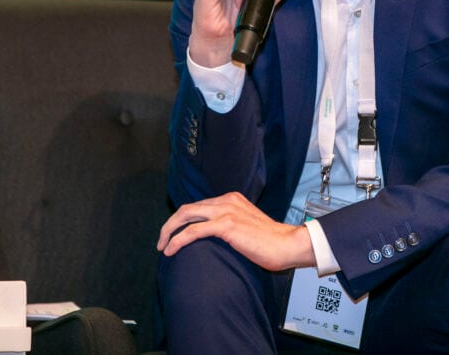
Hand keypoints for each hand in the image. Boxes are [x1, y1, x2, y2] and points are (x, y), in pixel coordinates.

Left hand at [157, 192, 314, 271]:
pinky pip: (193, 231)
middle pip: (187, 208)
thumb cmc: (270, 242)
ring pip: (186, 215)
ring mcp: (226, 211)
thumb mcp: (247, 226)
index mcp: (232, 198)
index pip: (198, 205)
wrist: (287, 245)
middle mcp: (227, 200)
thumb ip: (230, 225)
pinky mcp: (227, 225)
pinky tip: (171, 250)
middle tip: (161, 241)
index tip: (174, 235)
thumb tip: (213, 237)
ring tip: (162, 246)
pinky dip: (178, 240)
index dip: (182, 220)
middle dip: (170, 224)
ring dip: (169, 231)